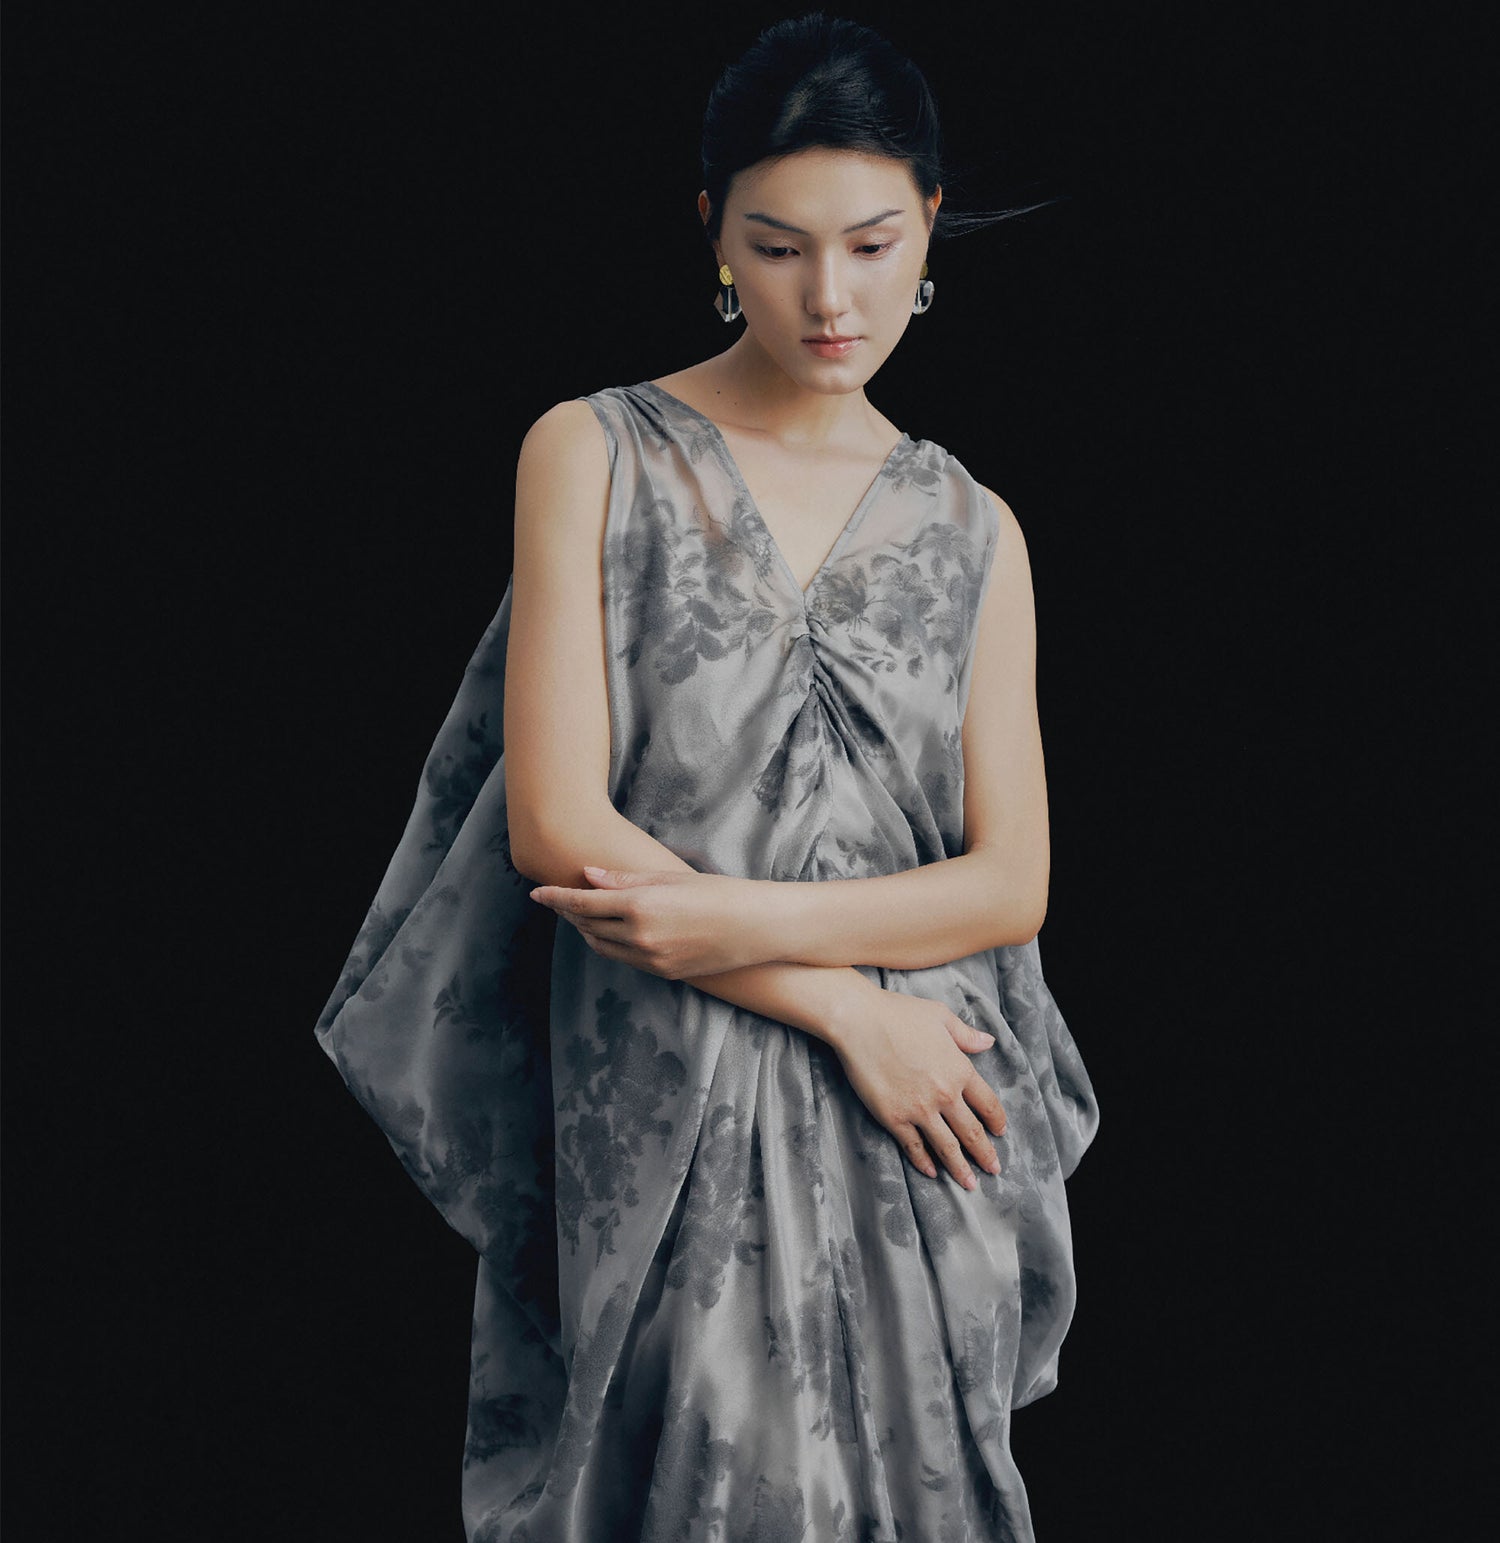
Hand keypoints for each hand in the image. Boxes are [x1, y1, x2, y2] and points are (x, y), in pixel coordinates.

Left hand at [528, 865, 774, 978]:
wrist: (755, 929)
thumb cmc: (717, 893)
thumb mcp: (669, 878)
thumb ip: (625, 879)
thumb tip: (588, 875)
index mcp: (639, 906)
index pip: (582, 903)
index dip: (555, 898)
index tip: (536, 893)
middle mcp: (639, 936)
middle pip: (587, 926)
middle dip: (569, 913)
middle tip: (559, 899)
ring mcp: (650, 959)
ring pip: (602, 946)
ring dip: (587, 931)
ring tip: (583, 915)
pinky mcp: (662, 973)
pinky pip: (624, 959)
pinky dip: (610, 944)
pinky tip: (613, 931)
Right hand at [828, 988, 1006, 1188]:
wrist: (859, 1022)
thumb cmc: (899, 1014)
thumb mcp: (940, 1017)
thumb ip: (966, 1035)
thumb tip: (988, 1043)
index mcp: (960, 1069)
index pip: (988, 1103)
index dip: (996, 1121)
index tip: (1000, 1133)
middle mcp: (945, 1094)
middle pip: (972, 1132)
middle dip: (985, 1154)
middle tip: (994, 1169)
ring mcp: (919, 1109)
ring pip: (947, 1146)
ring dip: (960, 1168)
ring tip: (970, 1183)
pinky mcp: (894, 1118)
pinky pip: (914, 1147)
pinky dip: (924, 1162)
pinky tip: (932, 1172)